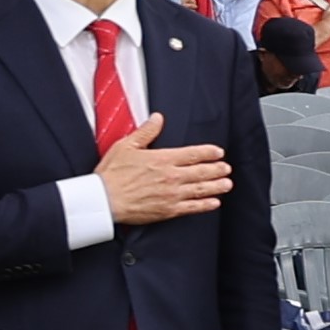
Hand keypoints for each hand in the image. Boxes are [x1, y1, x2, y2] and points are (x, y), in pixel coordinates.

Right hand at [92, 131, 232, 223]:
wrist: (103, 200)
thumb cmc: (111, 175)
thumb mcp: (126, 146)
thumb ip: (146, 132)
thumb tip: (157, 119)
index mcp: (163, 159)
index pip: (194, 154)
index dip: (209, 152)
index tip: (218, 152)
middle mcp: (171, 176)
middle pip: (202, 171)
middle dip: (218, 169)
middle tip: (226, 168)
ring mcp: (172, 195)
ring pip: (202, 189)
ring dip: (217, 186)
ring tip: (226, 184)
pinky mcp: (168, 210)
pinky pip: (193, 207)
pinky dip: (206, 205)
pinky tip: (213, 202)